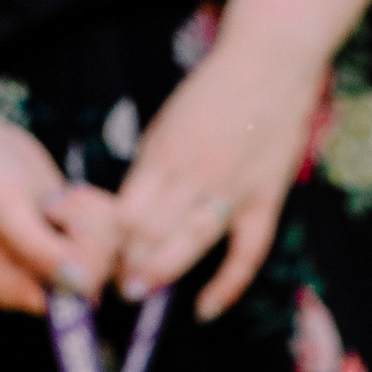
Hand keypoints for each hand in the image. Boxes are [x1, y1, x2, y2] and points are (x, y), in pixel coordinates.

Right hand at [0, 101, 118, 311]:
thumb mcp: (5, 210)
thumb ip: (38, 250)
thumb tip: (82, 286)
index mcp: (17, 291)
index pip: (74, 295)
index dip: (78, 256)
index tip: (54, 217)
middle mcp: (42, 285)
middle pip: (98, 272)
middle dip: (84, 231)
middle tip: (53, 204)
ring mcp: (63, 264)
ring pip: (110, 251)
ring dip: (90, 216)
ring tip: (56, 199)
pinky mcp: (78, 239)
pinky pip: (113, 231)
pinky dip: (97, 206)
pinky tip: (70, 194)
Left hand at [110, 35, 326, 316]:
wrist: (270, 62)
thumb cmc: (215, 92)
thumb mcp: (169, 122)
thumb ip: (153, 166)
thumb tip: (131, 210)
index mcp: (165, 151)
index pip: (126, 210)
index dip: (109, 241)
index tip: (100, 257)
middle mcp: (193, 173)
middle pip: (149, 231)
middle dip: (127, 262)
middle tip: (116, 283)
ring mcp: (231, 190)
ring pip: (188, 244)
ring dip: (160, 272)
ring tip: (141, 293)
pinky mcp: (264, 201)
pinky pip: (244, 255)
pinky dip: (224, 287)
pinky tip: (204, 310)